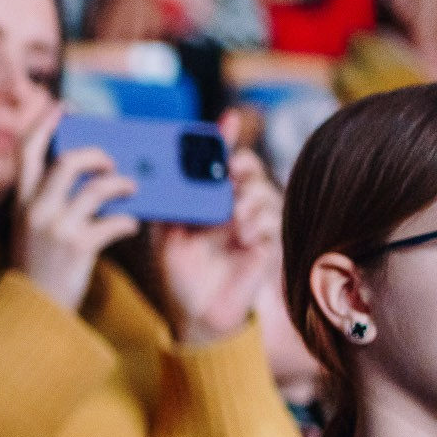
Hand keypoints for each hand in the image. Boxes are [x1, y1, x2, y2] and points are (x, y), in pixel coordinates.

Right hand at [12, 98, 135, 313]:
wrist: (34, 312)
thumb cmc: (38, 267)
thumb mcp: (29, 229)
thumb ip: (46, 201)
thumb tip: (81, 172)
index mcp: (21, 201)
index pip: (27, 149)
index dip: (46, 122)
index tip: (66, 106)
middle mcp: (34, 210)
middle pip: (68, 161)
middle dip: (98, 154)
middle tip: (113, 161)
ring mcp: (55, 229)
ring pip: (96, 188)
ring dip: (122, 184)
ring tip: (133, 187)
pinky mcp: (77, 248)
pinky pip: (114, 223)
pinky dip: (128, 221)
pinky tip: (132, 224)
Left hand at [155, 124, 281, 345]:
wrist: (196, 316)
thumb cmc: (178, 276)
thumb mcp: (165, 237)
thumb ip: (171, 206)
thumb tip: (165, 175)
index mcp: (205, 199)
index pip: (216, 162)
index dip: (224, 138)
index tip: (226, 120)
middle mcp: (230, 206)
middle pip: (246, 168)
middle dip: (241, 164)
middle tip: (232, 170)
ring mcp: (250, 224)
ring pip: (262, 190)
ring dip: (248, 197)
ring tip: (233, 216)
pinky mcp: (265, 244)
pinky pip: (271, 221)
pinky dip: (258, 223)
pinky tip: (243, 236)